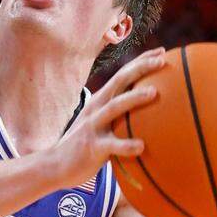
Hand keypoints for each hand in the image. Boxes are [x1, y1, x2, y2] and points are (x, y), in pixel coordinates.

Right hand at [49, 48, 165, 188]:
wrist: (55, 165)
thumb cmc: (85, 145)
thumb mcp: (101, 124)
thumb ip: (118, 116)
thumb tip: (147, 114)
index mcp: (100, 100)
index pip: (122, 74)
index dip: (140, 61)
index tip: (162, 51)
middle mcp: (96, 108)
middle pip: (119, 81)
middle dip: (140, 68)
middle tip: (162, 60)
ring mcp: (93, 126)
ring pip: (114, 107)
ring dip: (133, 98)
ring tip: (154, 92)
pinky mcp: (91, 147)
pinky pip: (111, 145)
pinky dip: (126, 145)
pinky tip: (141, 146)